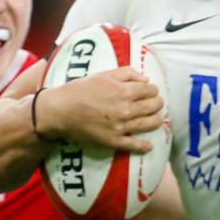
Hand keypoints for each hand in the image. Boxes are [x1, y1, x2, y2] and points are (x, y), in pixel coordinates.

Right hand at [37, 67, 163, 152]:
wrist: (60, 110)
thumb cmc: (80, 89)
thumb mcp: (104, 74)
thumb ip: (127, 73)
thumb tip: (146, 79)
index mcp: (124, 91)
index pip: (150, 90)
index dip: (153, 89)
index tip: (152, 91)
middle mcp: (125, 109)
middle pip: (152, 106)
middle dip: (158, 103)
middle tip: (158, 103)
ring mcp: (120, 127)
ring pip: (148, 124)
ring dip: (157, 121)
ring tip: (158, 119)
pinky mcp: (113, 141)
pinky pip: (133, 145)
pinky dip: (143, 146)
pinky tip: (149, 146)